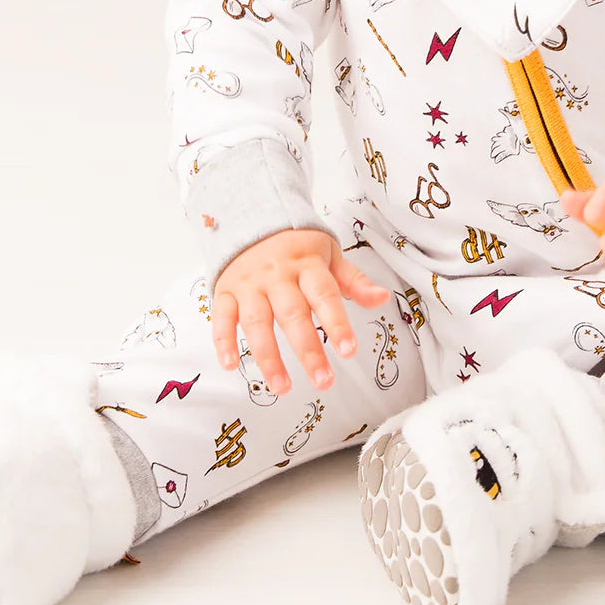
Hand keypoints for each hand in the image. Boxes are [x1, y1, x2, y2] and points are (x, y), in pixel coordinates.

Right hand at [212, 229, 389, 393]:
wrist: (254, 217)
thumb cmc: (297, 245)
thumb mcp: (330, 255)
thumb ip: (354, 281)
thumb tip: (382, 298)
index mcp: (307, 265)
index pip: (325, 297)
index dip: (338, 324)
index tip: (349, 350)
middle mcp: (277, 275)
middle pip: (293, 315)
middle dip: (308, 351)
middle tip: (323, 381)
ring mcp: (249, 283)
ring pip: (257, 322)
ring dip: (268, 357)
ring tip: (282, 387)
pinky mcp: (226, 290)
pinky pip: (222, 317)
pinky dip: (223, 342)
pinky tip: (231, 366)